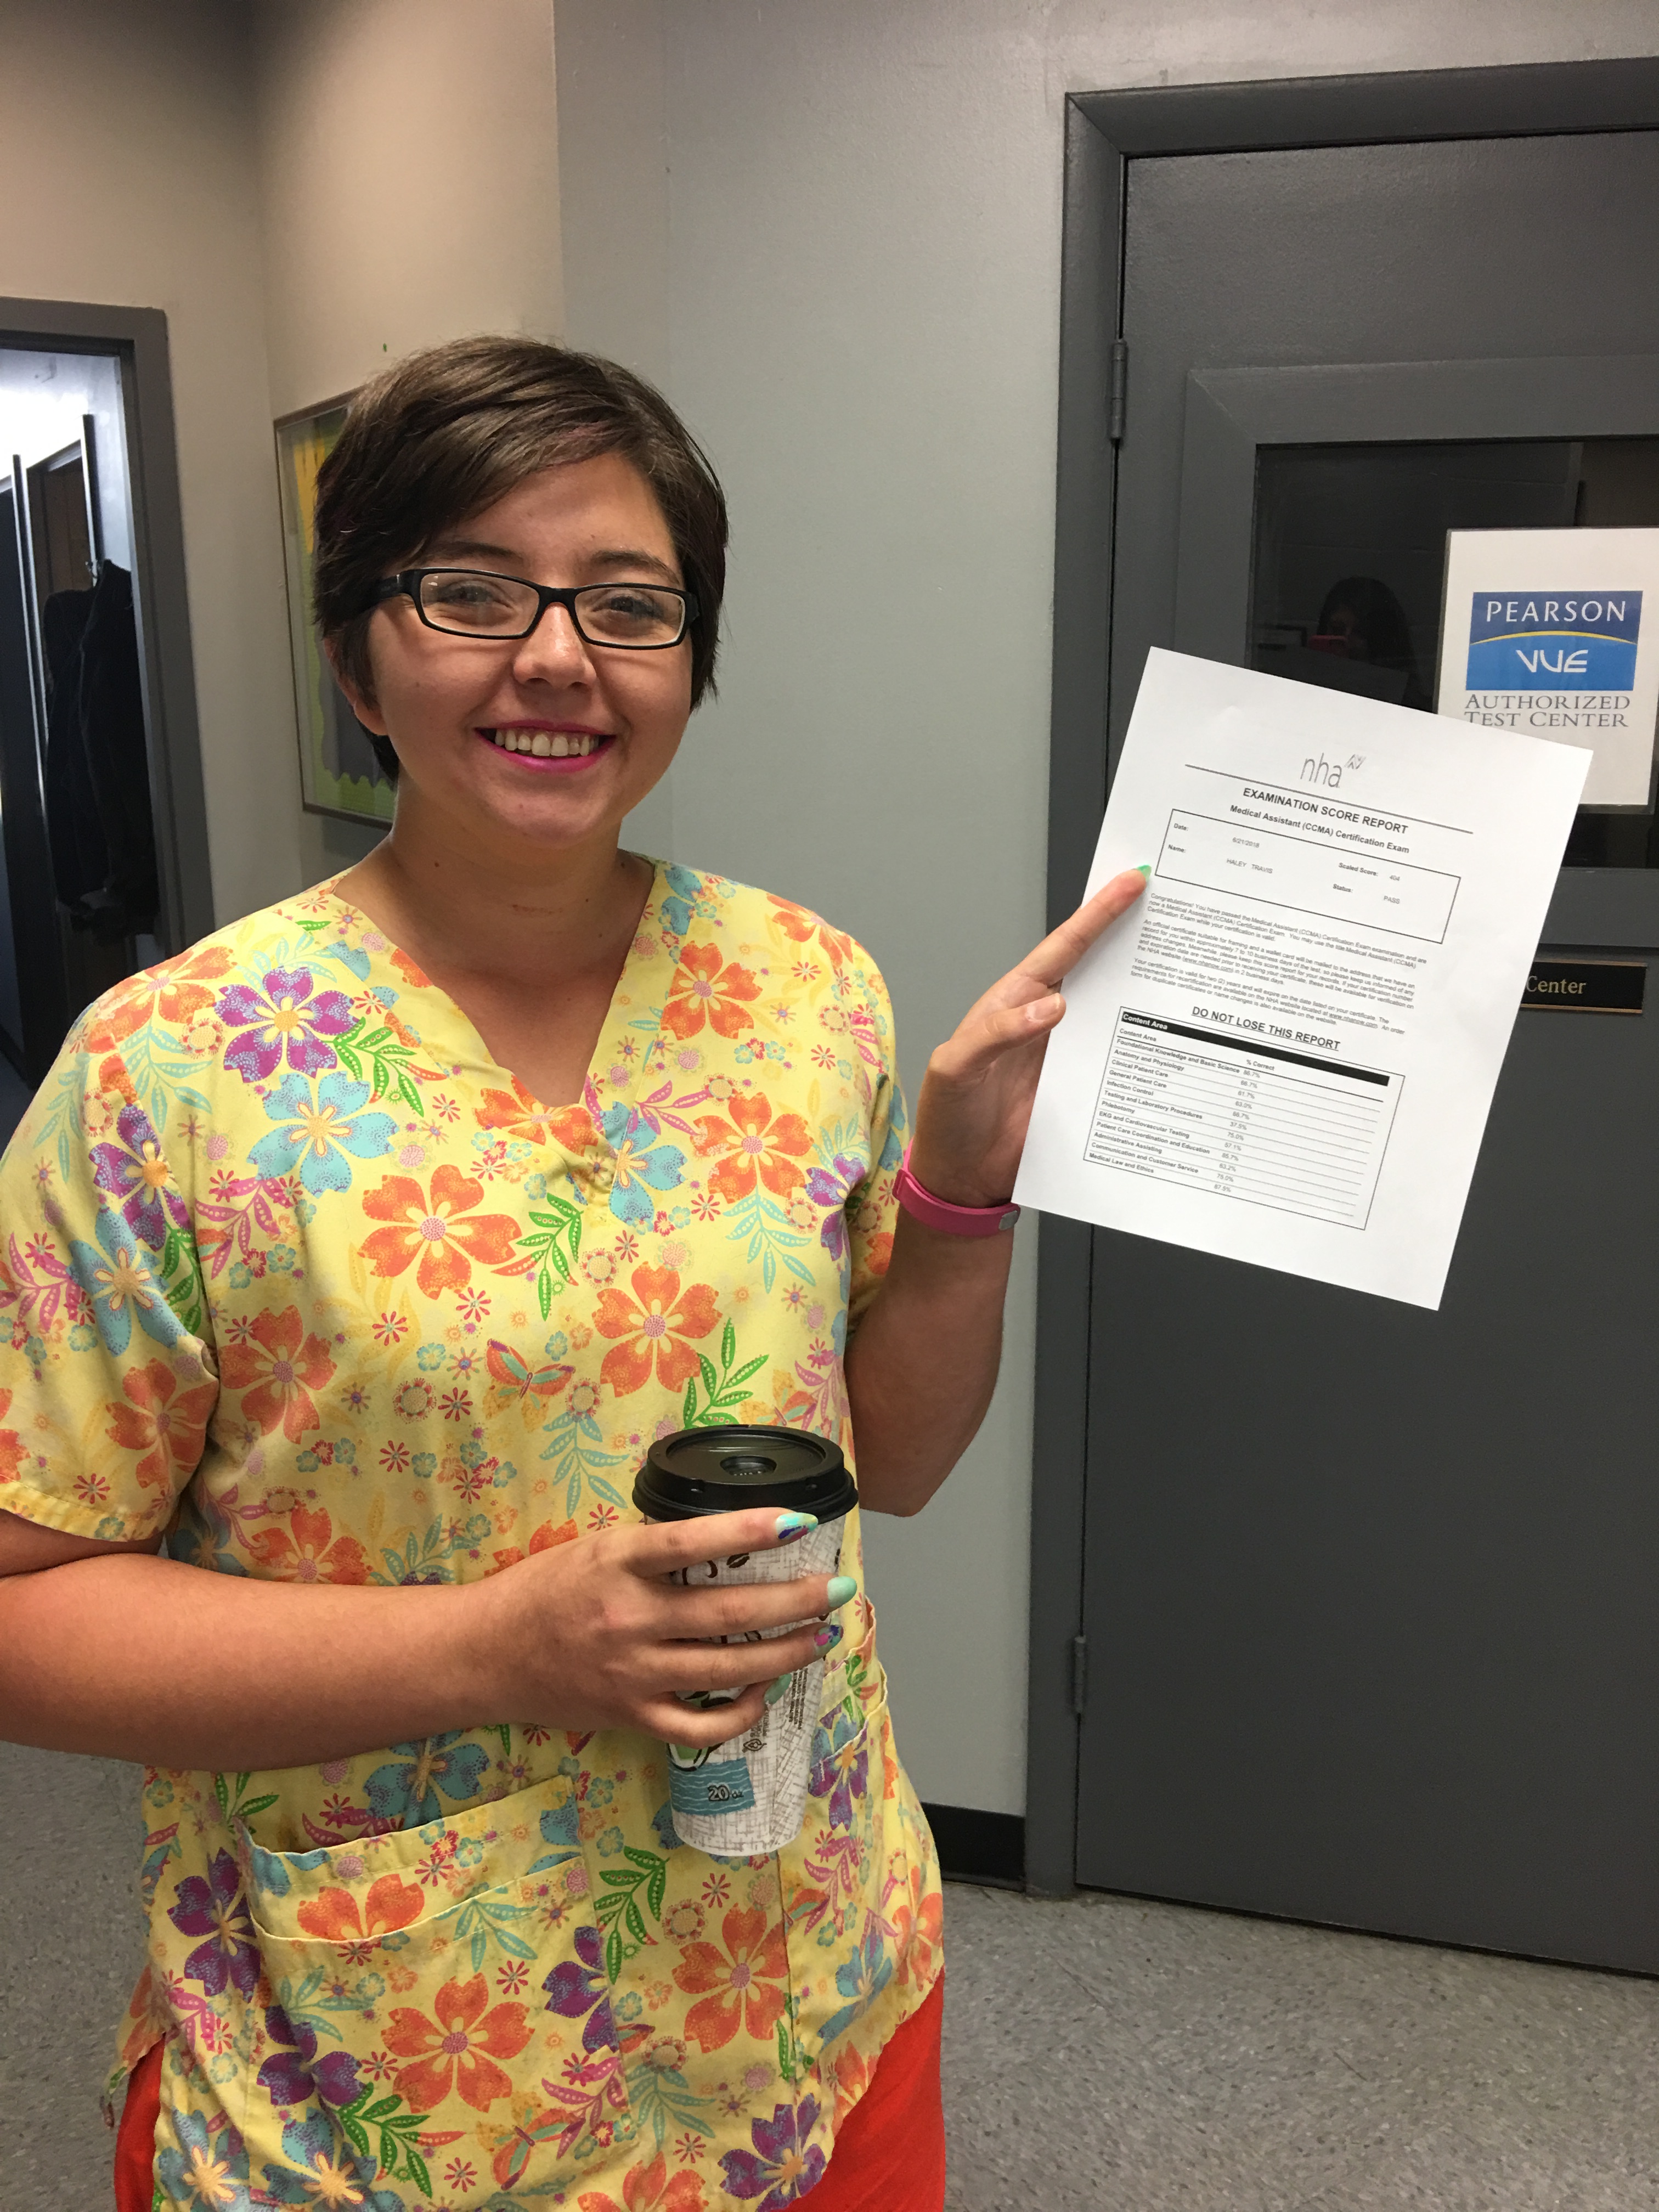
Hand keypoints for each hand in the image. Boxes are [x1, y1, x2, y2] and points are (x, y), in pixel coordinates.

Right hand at [474, 1508, 847, 1746]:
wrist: (485, 1654)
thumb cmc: (544, 1590)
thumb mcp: (595, 1547)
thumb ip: (654, 1549)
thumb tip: (729, 1540)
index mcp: (616, 1564)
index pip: (692, 1541)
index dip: (751, 1530)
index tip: (800, 1522)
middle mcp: (628, 1619)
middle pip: (730, 1613)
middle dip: (796, 1601)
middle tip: (837, 1589)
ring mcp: (632, 1674)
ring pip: (728, 1671)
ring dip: (786, 1654)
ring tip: (820, 1636)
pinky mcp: (631, 1716)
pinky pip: (701, 1728)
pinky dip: (742, 1712)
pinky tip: (764, 1691)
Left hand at [907, 868, 1147, 1206]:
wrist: (962, 1179)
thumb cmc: (949, 1117)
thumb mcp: (957, 1068)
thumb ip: (997, 1033)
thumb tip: (1052, 1008)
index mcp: (1015, 1001)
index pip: (1062, 948)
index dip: (1098, 914)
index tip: (1131, 882)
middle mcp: (1049, 1021)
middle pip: (1101, 970)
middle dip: (1137, 938)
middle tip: (1178, 908)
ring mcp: (1071, 1054)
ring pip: (1120, 1013)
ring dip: (1153, 992)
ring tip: (1192, 965)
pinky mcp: (1086, 1088)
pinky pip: (1124, 1061)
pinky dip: (1152, 1049)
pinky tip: (1180, 1039)